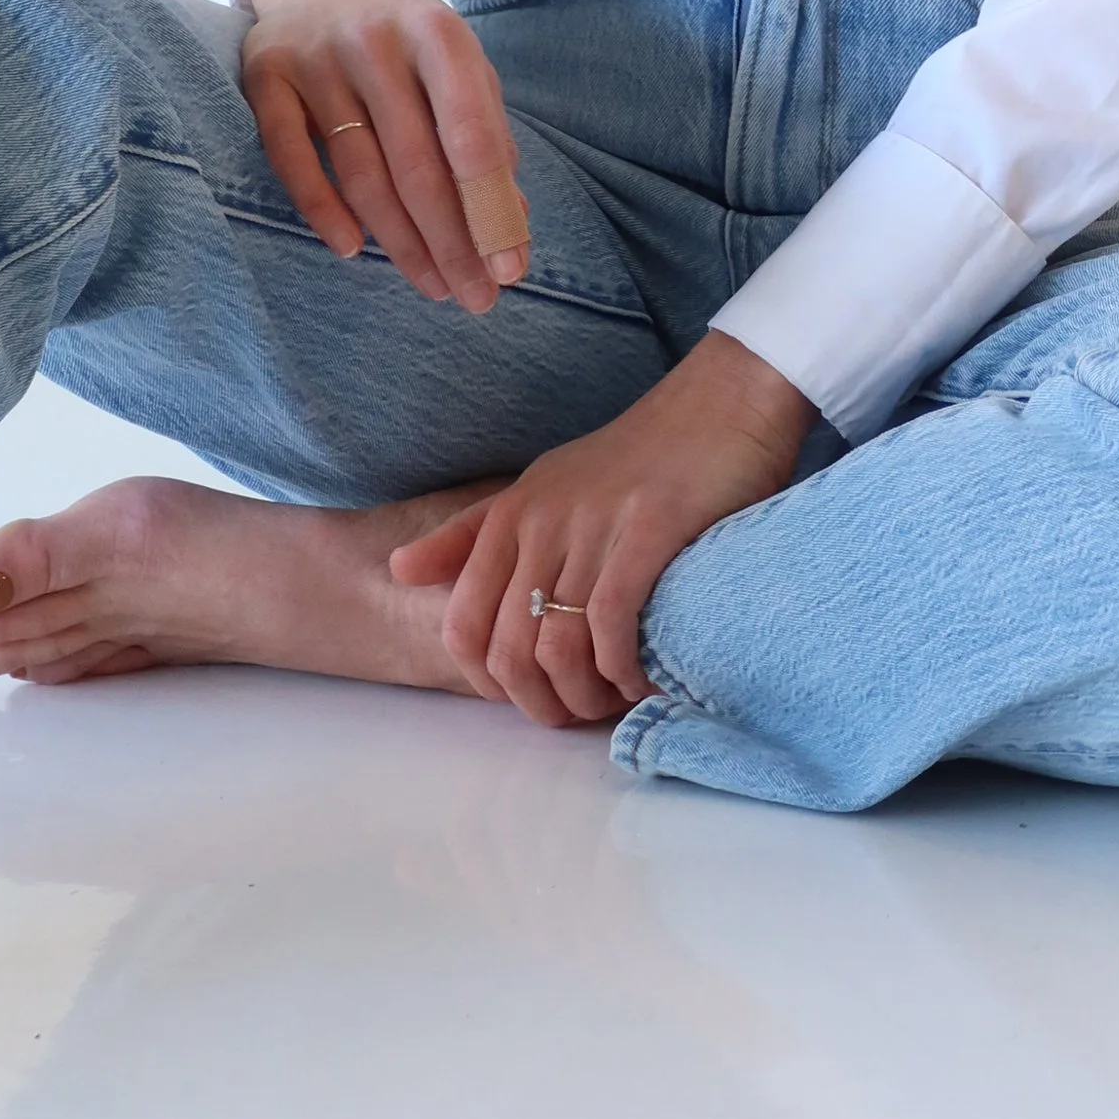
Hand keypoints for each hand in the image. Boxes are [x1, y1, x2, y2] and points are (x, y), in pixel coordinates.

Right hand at [241, 0, 528, 312]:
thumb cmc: (407, 38)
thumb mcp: (457, 66)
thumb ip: (485, 136)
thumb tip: (509, 225)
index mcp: (436, 31)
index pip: (469, 125)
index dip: (489, 203)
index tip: (510, 268)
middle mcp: (375, 41)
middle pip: (416, 161)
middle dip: (451, 240)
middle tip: (476, 297)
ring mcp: (315, 58)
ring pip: (360, 170)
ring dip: (399, 240)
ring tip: (433, 286)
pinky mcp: (265, 75)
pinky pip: (290, 155)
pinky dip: (321, 208)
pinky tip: (353, 249)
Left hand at [389, 334, 816, 722]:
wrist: (719, 403)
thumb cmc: (632, 459)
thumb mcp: (541, 488)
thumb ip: (472, 532)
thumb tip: (398, 570)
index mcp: (510, 515)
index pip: (464, 628)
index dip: (492, 685)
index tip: (533, 699)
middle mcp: (541, 519)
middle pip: (510, 650)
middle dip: (542, 704)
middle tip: (580, 714)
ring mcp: (593, 523)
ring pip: (559, 645)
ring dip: (586, 696)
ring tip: (615, 701)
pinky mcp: (649, 528)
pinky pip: (613, 622)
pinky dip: (623, 670)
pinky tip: (644, 680)